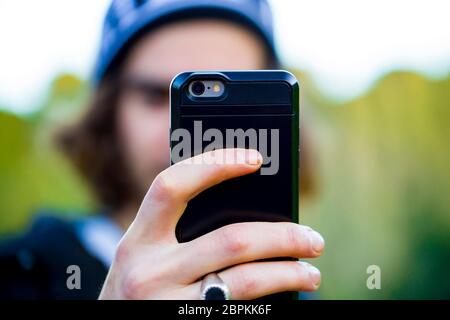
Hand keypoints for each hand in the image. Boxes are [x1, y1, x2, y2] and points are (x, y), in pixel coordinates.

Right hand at [99, 148, 323, 298]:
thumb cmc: (140, 293)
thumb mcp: (146, 259)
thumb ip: (178, 234)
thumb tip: (251, 211)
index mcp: (136, 241)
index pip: (171, 186)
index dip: (214, 165)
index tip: (256, 159)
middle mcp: (148, 273)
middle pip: (231, 240)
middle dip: (283, 236)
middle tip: (312, 239)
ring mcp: (168, 307)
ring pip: (246, 281)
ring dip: (289, 273)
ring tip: (311, 273)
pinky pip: (242, 310)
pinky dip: (272, 300)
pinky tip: (286, 296)